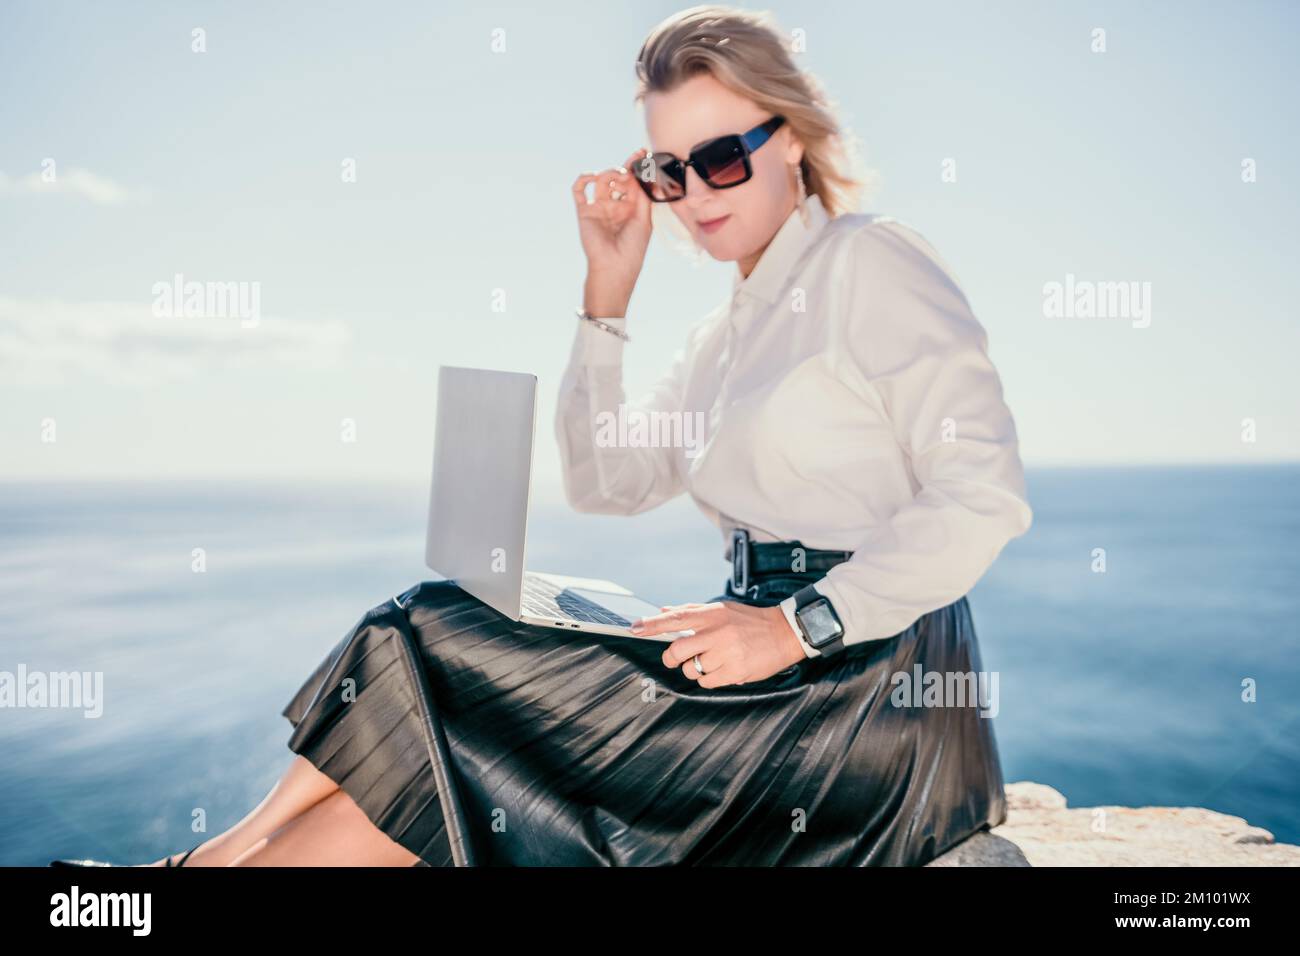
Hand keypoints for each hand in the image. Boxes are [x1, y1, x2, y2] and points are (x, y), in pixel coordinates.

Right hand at [571, 148, 652, 314]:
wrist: (614, 266)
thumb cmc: (633, 247)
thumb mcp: (644, 219)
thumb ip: (642, 195)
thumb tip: (641, 173)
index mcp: (632, 208)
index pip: (633, 182)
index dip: (636, 167)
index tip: (642, 152)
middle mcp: (615, 206)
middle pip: (617, 178)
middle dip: (624, 169)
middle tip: (628, 170)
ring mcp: (599, 207)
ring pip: (601, 180)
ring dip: (609, 173)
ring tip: (616, 179)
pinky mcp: (584, 211)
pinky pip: (580, 190)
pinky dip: (583, 179)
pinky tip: (592, 176)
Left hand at [630, 601, 806, 688]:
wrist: (785, 633)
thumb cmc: (749, 621)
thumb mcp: (722, 609)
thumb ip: (692, 611)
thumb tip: (663, 611)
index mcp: (712, 614)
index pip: (675, 619)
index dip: (652, 625)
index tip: (635, 628)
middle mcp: (717, 632)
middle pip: (677, 651)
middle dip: (672, 658)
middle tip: (676, 658)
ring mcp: (726, 653)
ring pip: (691, 669)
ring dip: (695, 669)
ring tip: (712, 661)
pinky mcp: (735, 671)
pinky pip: (707, 681)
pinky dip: (709, 678)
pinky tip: (722, 669)